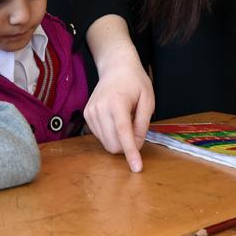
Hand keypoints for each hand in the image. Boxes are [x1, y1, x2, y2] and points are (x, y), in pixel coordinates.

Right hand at [84, 56, 153, 172]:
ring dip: (119, 140)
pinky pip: (100, 136)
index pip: (123, 133)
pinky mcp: (87, 115)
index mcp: (117, 103)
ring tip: (125, 119)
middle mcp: (100, 108)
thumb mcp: (148, 100)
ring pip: (106, 143)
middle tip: (136, 129)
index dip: (131, 152)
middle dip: (127, 146)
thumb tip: (137, 145)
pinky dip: (111, 134)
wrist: (116, 67)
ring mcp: (90, 112)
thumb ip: (142, 124)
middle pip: (113, 143)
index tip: (136, 168)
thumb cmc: (135, 82)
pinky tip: (115, 119)